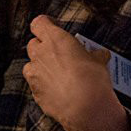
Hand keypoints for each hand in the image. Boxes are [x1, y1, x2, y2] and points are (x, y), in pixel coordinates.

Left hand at [23, 15, 130, 130]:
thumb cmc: (92, 80)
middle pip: (33, 44)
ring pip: (31, 64)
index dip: (45, 24)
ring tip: (57, 72)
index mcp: (55, 39)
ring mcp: (34, 74)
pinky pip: (35, 84)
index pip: (39, 23)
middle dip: (43, 46)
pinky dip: (43, 84)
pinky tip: (57, 89)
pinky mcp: (34, 91)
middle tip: (59, 52)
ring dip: (40, 66)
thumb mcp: (99, 61)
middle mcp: (40, 54)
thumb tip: (99, 54)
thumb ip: (94, 54)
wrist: (85, 108)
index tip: (53, 26)